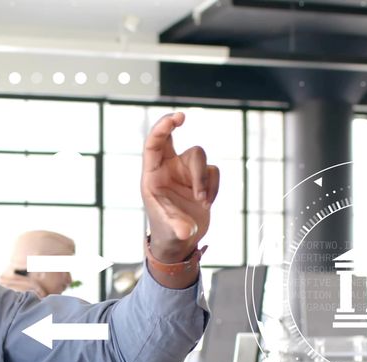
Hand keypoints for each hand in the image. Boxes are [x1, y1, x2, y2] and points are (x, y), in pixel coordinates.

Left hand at [140, 112, 219, 262]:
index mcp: (153, 175)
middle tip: (181, 116)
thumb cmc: (167, 232)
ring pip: (199, 157)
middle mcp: (168, 168)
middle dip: (173, 122)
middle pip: (173, 138)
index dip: (161, 128)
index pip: (154, 144)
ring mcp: (186, 172)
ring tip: (201, 202)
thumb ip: (177, 227)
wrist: (181, 241)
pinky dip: (213, 188)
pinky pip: (213, 172)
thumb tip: (186, 231)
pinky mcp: (201, 179)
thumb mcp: (169, 229)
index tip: (175, 118)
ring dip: (203, 179)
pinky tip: (206, 204)